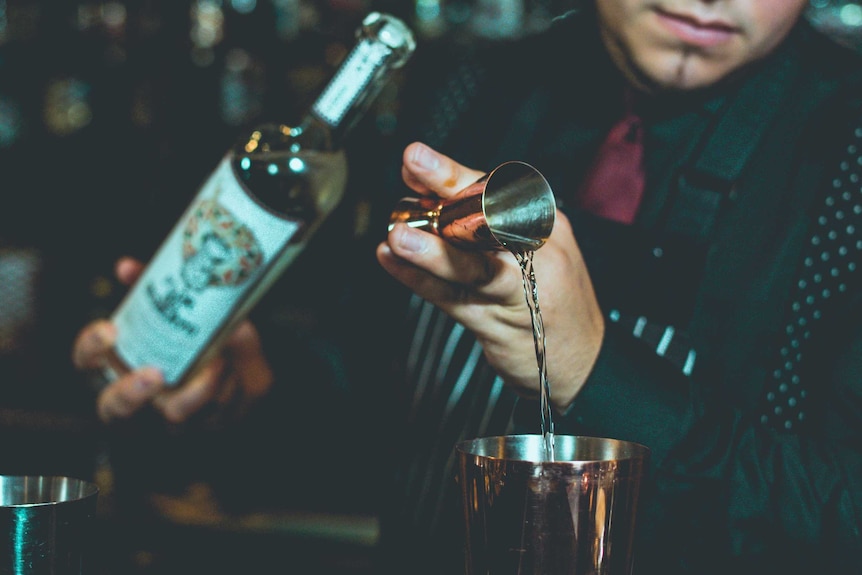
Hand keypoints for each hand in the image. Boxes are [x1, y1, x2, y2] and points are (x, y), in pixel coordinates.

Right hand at [71, 257, 272, 426]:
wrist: (250, 372)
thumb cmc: (204, 342)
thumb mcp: (189, 312)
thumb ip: (163, 292)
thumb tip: (127, 268)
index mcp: (129, 363)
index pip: (89, 361)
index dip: (91, 347)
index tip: (110, 330)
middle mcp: (144, 396)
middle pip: (114, 407)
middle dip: (132, 392)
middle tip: (156, 374)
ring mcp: (173, 416)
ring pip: (173, 414)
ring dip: (199, 389)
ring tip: (218, 364)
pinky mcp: (208, 424)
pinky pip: (216, 415)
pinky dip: (234, 388)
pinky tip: (242, 370)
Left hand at [377, 142, 603, 411]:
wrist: (584, 361)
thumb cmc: (549, 299)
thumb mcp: (532, 251)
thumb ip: (486, 226)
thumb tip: (424, 196)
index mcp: (543, 225)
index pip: (496, 189)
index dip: (453, 172)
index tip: (417, 158)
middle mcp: (535, 252)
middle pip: (488, 216)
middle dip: (447, 186)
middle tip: (413, 161)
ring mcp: (518, 291)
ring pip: (472, 266)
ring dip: (431, 250)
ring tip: (398, 235)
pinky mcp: (498, 325)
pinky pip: (453, 299)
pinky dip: (419, 280)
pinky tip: (391, 262)